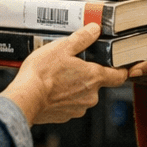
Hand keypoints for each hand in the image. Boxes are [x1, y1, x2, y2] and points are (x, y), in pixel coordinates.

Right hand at [1, 22, 129, 124]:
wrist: (25, 99)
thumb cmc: (43, 74)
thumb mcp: (63, 47)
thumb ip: (82, 38)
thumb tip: (95, 30)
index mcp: (94, 77)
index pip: (119, 76)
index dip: (121, 69)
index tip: (119, 65)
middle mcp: (90, 96)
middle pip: (96, 83)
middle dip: (86, 74)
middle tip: (71, 64)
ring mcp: (78, 108)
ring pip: (82, 94)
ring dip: (73, 86)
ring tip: (56, 76)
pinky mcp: (65, 116)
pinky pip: (69, 104)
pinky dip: (63, 97)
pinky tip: (50, 89)